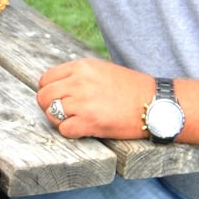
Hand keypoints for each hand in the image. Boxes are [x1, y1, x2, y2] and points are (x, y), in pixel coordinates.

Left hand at [37, 58, 152, 140]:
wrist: (155, 103)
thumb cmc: (130, 89)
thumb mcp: (102, 70)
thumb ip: (79, 75)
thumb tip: (57, 86)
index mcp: (81, 66)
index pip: (46, 79)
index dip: (49, 91)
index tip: (59, 99)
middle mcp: (79, 82)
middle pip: (43, 96)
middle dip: (49, 106)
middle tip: (64, 113)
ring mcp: (83, 102)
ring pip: (50, 113)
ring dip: (59, 120)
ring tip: (74, 121)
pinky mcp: (90, 122)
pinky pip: (64, 129)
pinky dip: (70, 132)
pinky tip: (83, 129)